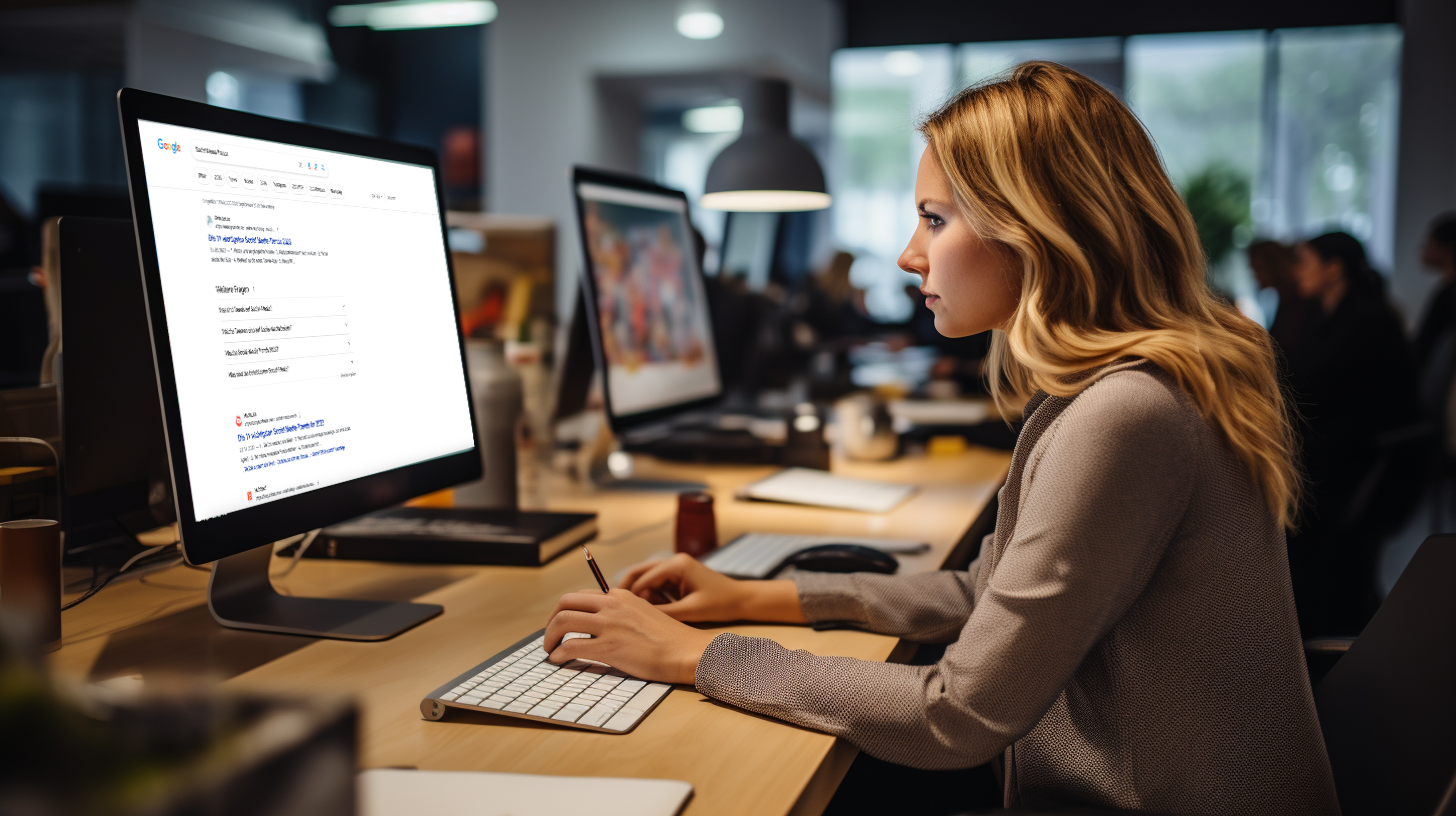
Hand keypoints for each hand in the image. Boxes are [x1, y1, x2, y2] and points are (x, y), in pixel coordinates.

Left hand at [543, 588, 717, 684]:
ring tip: (551, 650)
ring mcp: (609, 625)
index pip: (581, 595)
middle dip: (551, 620)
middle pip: (565, 603)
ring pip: (562, 621)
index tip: (562, 624)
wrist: (686, 651)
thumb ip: (622, 614)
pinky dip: (559, 654)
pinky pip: (571, 647)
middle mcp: (612, 605)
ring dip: (550, 637)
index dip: (566, 610)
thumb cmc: (669, 639)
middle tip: (551, 636)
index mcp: (620, 596)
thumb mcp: (644, 614)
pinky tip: (559, 660)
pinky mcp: (609, 647)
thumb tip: (600, 625)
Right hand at [620, 553, 805, 623]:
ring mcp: (676, 568)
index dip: (631, 595)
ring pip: (647, 579)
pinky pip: (658, 585)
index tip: (619, 611)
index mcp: (677, 564)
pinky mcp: (679, 576)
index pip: (644, 577)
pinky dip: (652, 596)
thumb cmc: (720, 604)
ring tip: (632, 613)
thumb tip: (638, 616)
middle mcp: (674, 561)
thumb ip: (663, 612)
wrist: (742, 600)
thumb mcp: (690, 611)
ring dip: (641, 594)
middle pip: (640, 572)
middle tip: (614, 607)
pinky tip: (649, 611)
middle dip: (628, 590)